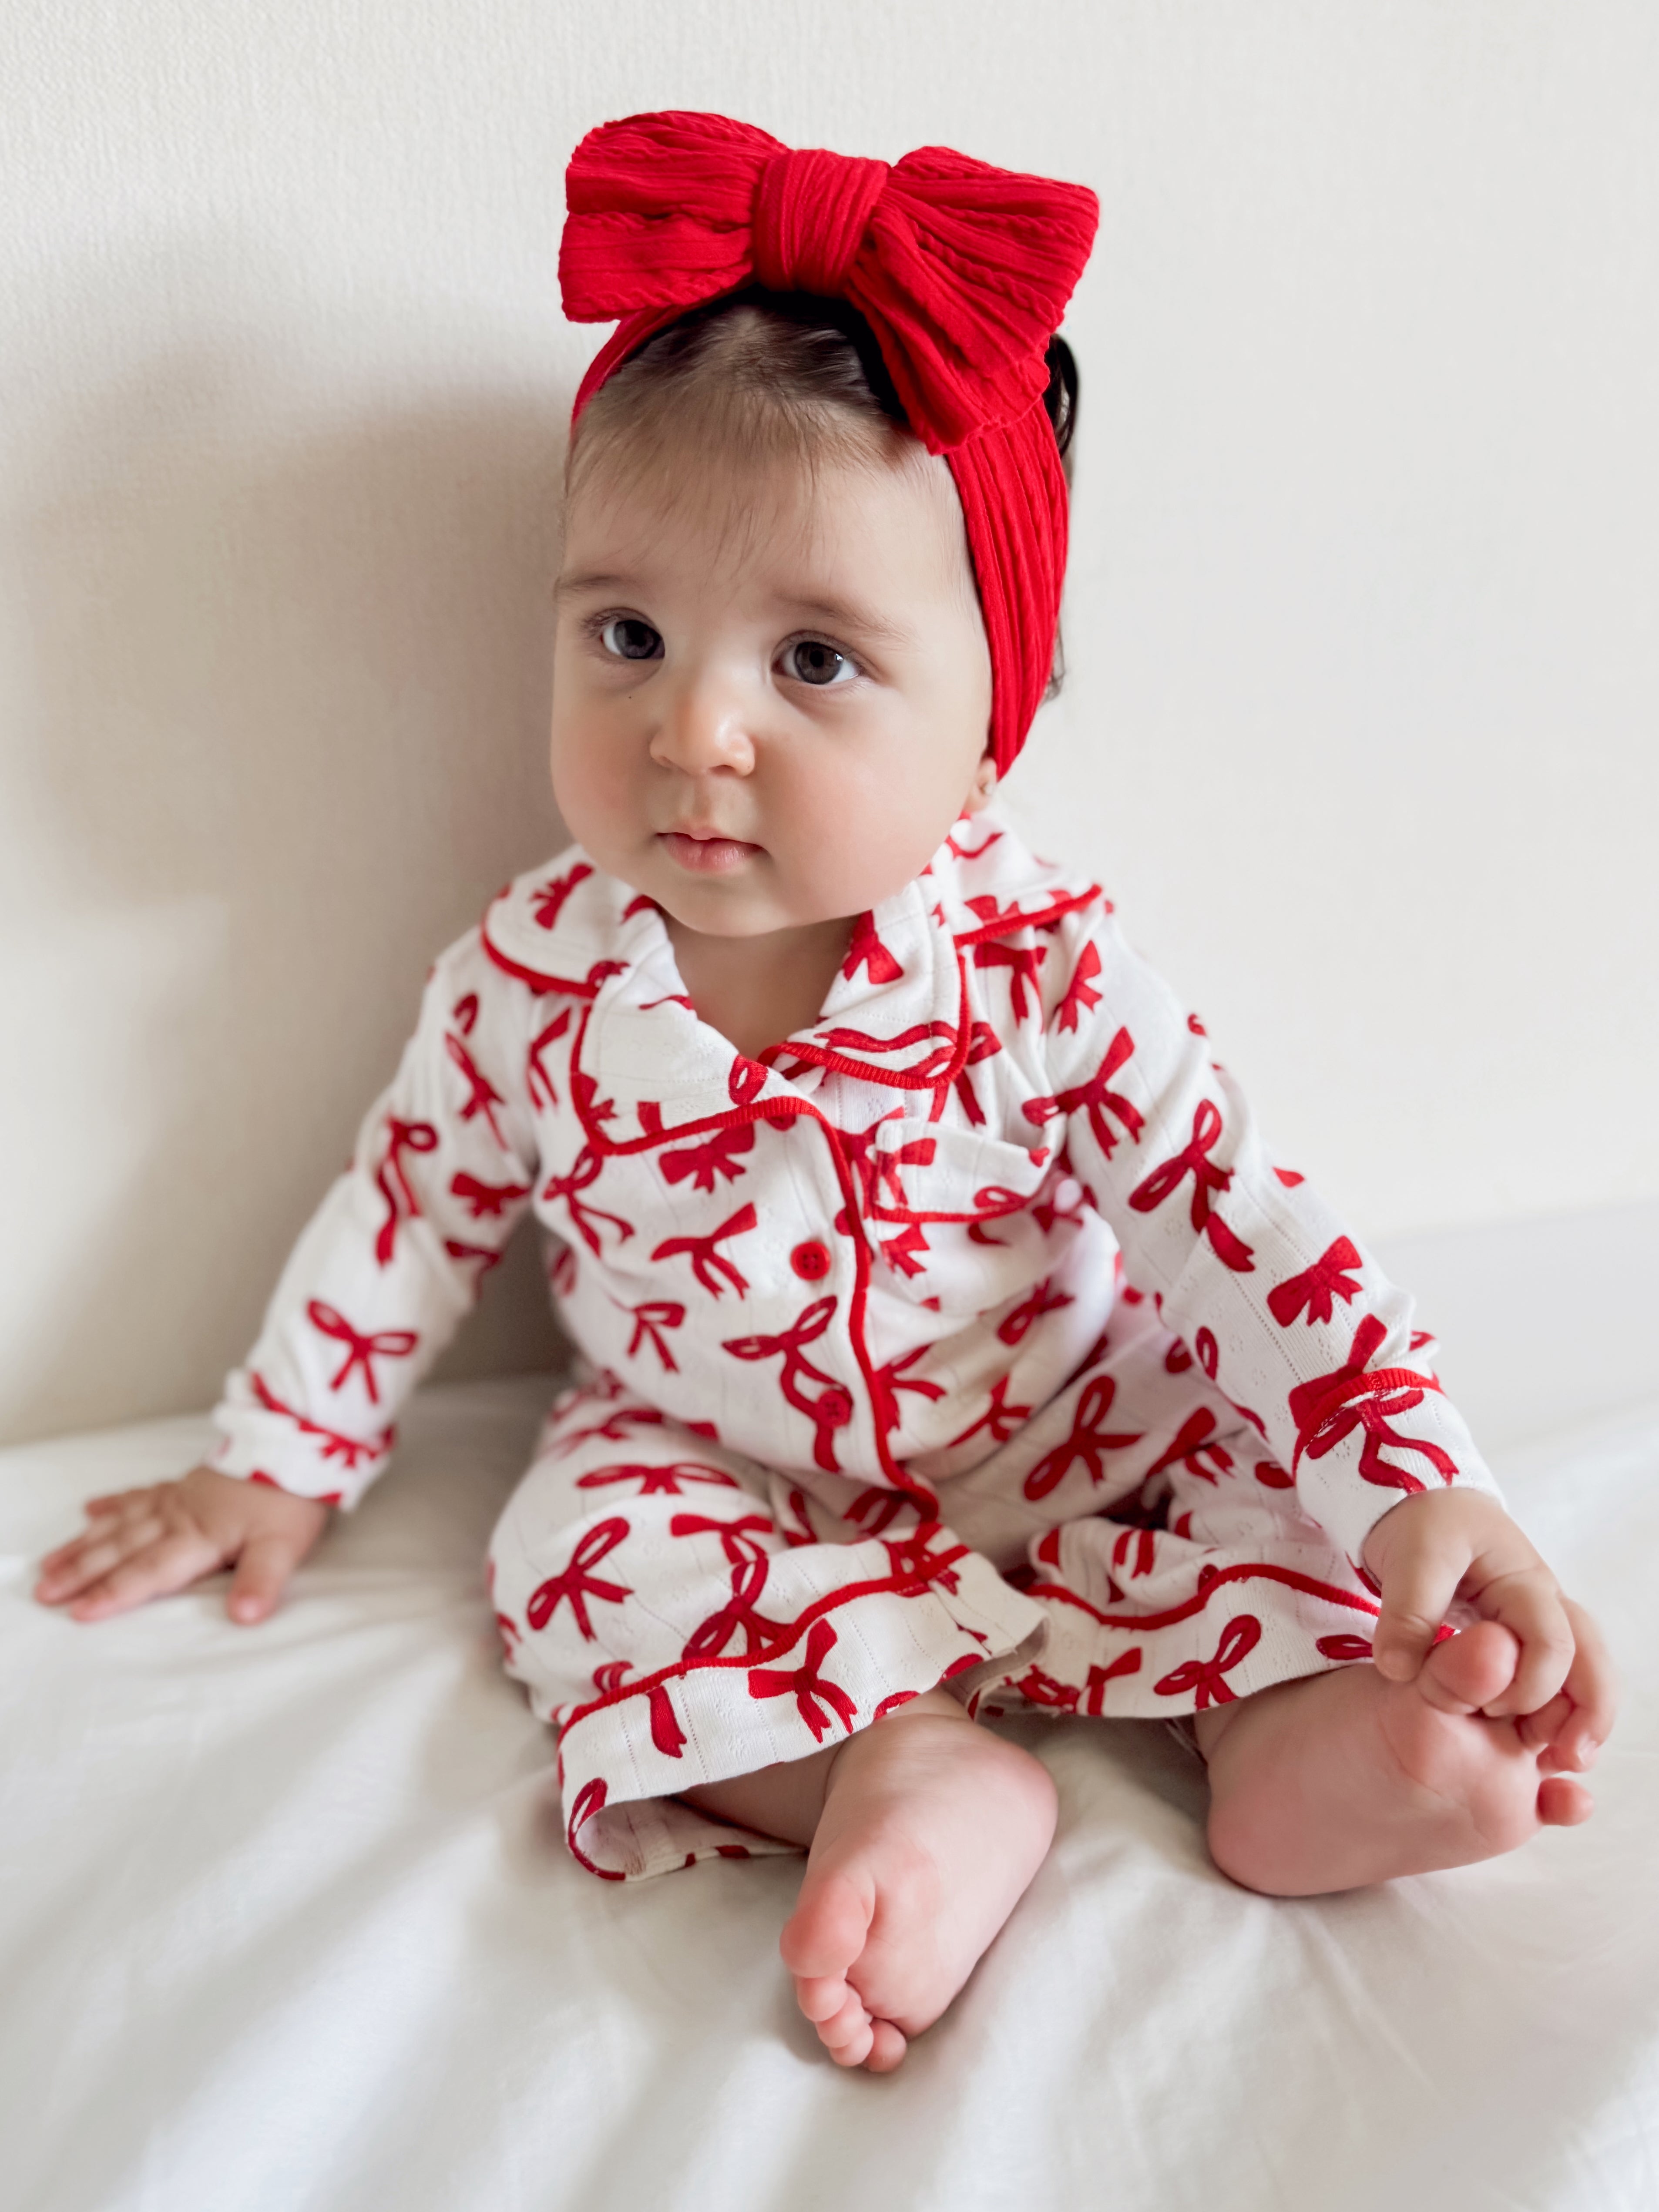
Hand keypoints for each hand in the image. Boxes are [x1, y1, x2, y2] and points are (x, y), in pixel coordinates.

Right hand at [33, 1464, 330, 1624]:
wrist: (298, 1446)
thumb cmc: (290, 1499)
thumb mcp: (284, 1545)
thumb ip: (261, 1581)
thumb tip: (245, 1617)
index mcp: (198, 1536)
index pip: (149, 1572)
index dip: (113, 1593)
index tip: (77, 1612)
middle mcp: (178, 1517)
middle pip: (121, 1549)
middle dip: (80, 1572)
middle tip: (43, 1591)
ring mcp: (177, 1498)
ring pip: (120, 1524)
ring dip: (83, 1543)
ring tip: (49, 1562)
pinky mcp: (184, 1484)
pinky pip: (139, 1495)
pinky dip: (113, 1503)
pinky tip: (90, 1508)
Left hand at [1360, 1487, 1616, 1773]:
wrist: (1425, 1511)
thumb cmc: (1425, 1527)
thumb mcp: (1412, 1556)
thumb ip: (1407, 1610)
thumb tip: (1399, 1669)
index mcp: (1524, 1582)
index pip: (1552, 1641)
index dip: (1530, 1684)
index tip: (1488, 1710)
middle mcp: (1544, 1606)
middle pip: (1592, 1660)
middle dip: (1590, 1713)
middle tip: (1567, 1760)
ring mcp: (1539, 1625)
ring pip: (1586, 1673)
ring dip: (1582, 1718)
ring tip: (1563, 1763)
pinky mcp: (1526, 1643)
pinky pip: (1561, 1680)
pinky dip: (1560, 1714)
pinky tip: (1541, 1749)